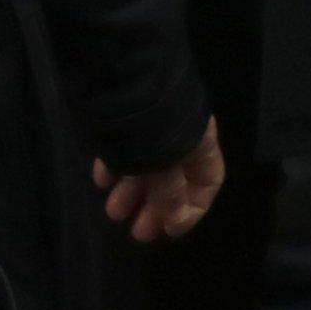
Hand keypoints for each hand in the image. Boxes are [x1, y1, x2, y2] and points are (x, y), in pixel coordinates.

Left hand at [94, 120, 226, 242]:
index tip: (171, 232)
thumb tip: (177, 221)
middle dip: (157, 208)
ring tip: (113, 212)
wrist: (125, 76)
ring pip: (147, 168)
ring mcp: (153, 129)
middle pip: (175, 180)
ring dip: (132, 193)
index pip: (208, 182)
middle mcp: (181, 138)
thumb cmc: (151, 128)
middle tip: (139, 233)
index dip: (193, 210)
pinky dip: (115, 169)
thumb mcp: (164, 166)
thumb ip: (171, 195)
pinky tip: (102, 181)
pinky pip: (124, 151)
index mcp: (201, 145)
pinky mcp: (127, 121)